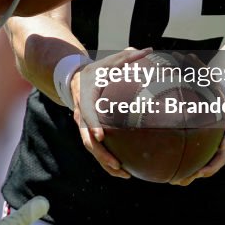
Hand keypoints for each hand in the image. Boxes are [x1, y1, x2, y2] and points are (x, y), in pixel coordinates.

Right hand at [72, 48, 152, 179]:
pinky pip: (96, 149)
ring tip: (124, 174)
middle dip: (100, 153)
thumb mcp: (109, 62)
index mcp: (85, 98)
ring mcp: (83, 126)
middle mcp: (81, 114)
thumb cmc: (97, 71)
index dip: (92, 124)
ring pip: (91, 148)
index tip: (100, 135)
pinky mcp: (88, 132)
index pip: (86, 113)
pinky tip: (124, 171)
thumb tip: (149, 50)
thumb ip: (127, 57)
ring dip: (105, 162)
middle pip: (87, 138)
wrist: (75, 80)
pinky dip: (107, 161)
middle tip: (116, 164)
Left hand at [171, 52, 224, 185]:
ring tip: (176, 182)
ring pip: (207, 163)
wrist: (219, 90)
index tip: (208, 158)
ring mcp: (215, 141)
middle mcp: (223, 134)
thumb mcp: (208, 74)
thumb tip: (187, 54)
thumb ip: (200, 68)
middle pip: (218, 158)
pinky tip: (167, 171)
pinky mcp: (205, 144)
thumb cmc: (211, 81)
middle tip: (187, 178)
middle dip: (204, 170)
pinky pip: (197, 158)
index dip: (219, 149)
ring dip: (193, 174)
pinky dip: (186, 165)